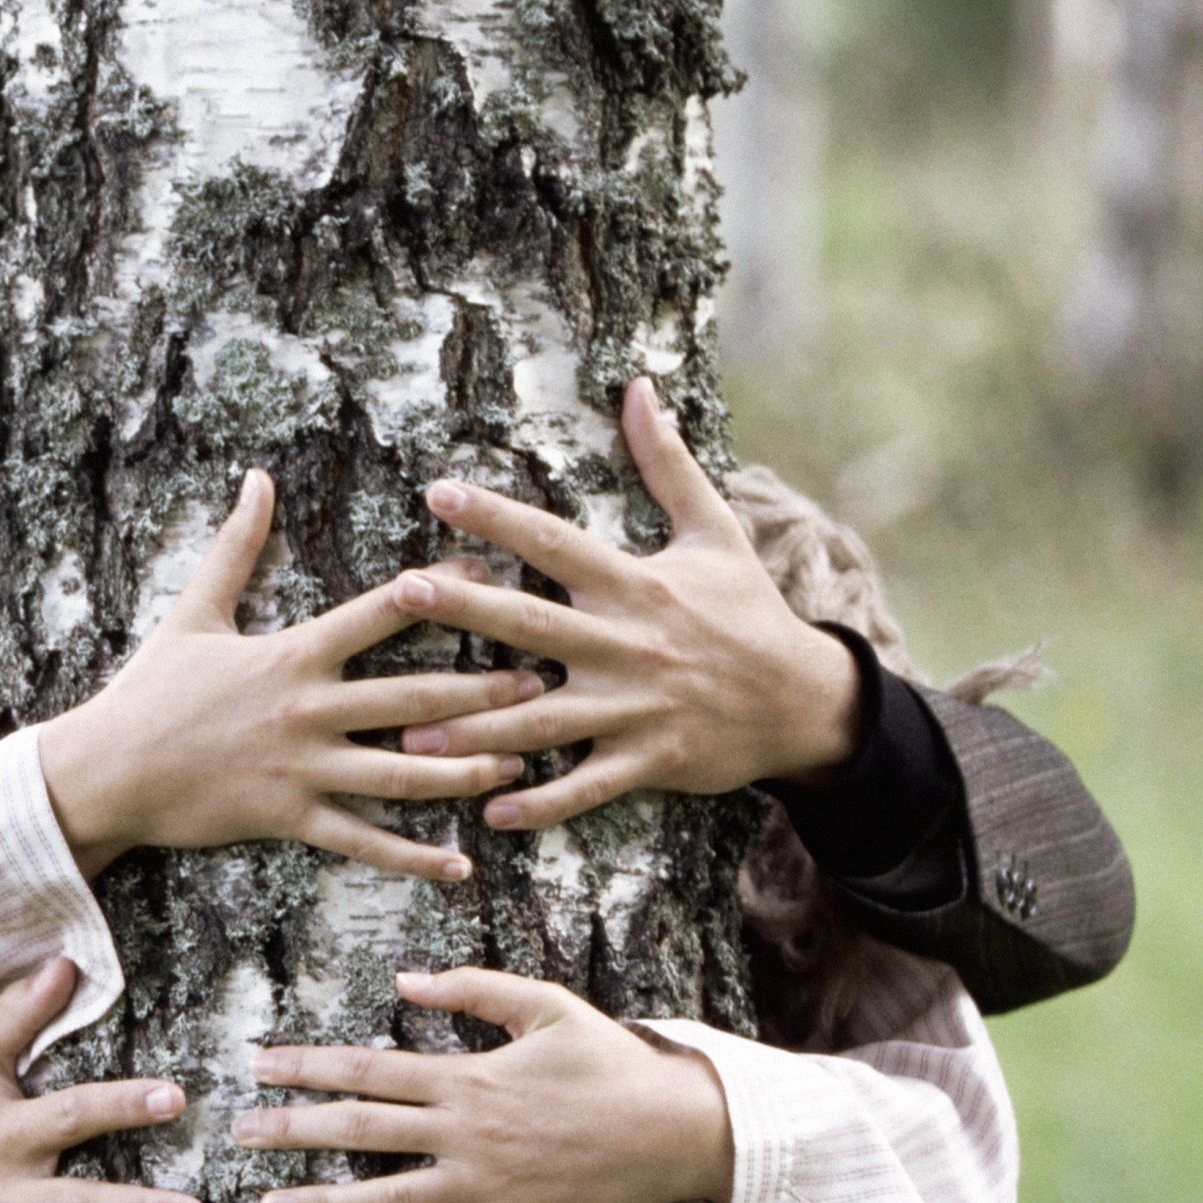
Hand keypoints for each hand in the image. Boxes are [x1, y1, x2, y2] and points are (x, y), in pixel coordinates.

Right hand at [38, 470, 540, 881]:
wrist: (106, 769)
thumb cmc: (149, 691)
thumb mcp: (193, 611)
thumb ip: (236, 546)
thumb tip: (257, 478)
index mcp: (292, 653)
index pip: (379, 614)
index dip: (440, 592)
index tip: (493, 578)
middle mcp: (307, 710)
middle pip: (412, 696)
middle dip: (481, 688)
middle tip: (542, 681)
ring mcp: (301, 768)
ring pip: (400, 772)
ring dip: (464, 768)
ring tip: (518, 763)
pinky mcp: (288, 818)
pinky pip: (362, 842)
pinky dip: (412, 856)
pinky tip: (460, 865)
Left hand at [231, 968, 731, 1202]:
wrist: (681, 1129)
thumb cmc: (613, 1062)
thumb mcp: (549, 1004)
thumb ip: (474, 989)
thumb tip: (403, 979)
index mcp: (468, 1076)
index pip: (368, 1069)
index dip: (307, 1068)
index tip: (259, 1067)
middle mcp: (465, 1133)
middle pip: (360, 1131)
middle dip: (293, 1132)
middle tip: (240, 1136)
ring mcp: (485, 1184)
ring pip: (386, 1198)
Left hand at [391, 378, 864, 828]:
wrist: (802, 699)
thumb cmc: (746, 611)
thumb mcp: (716, 531)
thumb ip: (667, 464)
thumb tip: (640, 389)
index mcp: (633, 584)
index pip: (554, 542)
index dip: (497, 516)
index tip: (439, 491)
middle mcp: (626, 644)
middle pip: (532, 625)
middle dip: (465, 609)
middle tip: (400, 592)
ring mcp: (634, 707)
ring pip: (544, 720)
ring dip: (477, 731)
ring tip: (409, 738)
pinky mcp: (647, 760)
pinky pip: (586, 787)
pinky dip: (542, 804)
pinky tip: (489, 813)